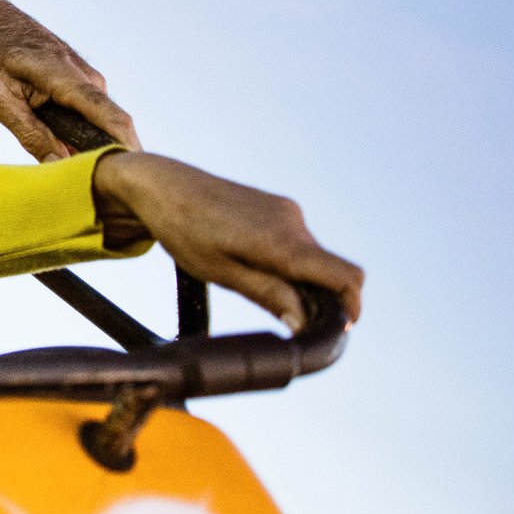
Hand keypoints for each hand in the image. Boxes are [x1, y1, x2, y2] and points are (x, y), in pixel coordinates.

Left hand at [0, 5, 138, 160]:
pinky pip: (92, 112)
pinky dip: (81, 131)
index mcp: (63, 74)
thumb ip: (29, 133)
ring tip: (73, 168)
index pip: (107, 113)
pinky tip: (64, 144)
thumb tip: (60, 166)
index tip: (134, 173)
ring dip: (89, 143)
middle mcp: (85, 73)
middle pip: (109, 122)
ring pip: (99, 119)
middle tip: (94, 187)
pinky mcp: (85, 79)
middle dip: (105, 153)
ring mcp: (88, 74)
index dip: (124, 144)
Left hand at [94, 152, 362, 332]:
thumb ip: (269, 295)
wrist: (162, 184)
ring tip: (255, 284)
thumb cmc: (184, 230)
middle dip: (320, 298)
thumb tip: (305, 324)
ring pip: (314, 258)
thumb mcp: (222, 272)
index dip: (351, 307)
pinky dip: (291, 262)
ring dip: (301, 280)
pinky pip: (299, 242)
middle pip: (332, 271)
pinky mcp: (278, 206)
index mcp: (281, 241)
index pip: (345, 276)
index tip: (336, 329)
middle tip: (286, 317)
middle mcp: (292, 221)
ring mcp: (286, 211)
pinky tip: (253, 264)